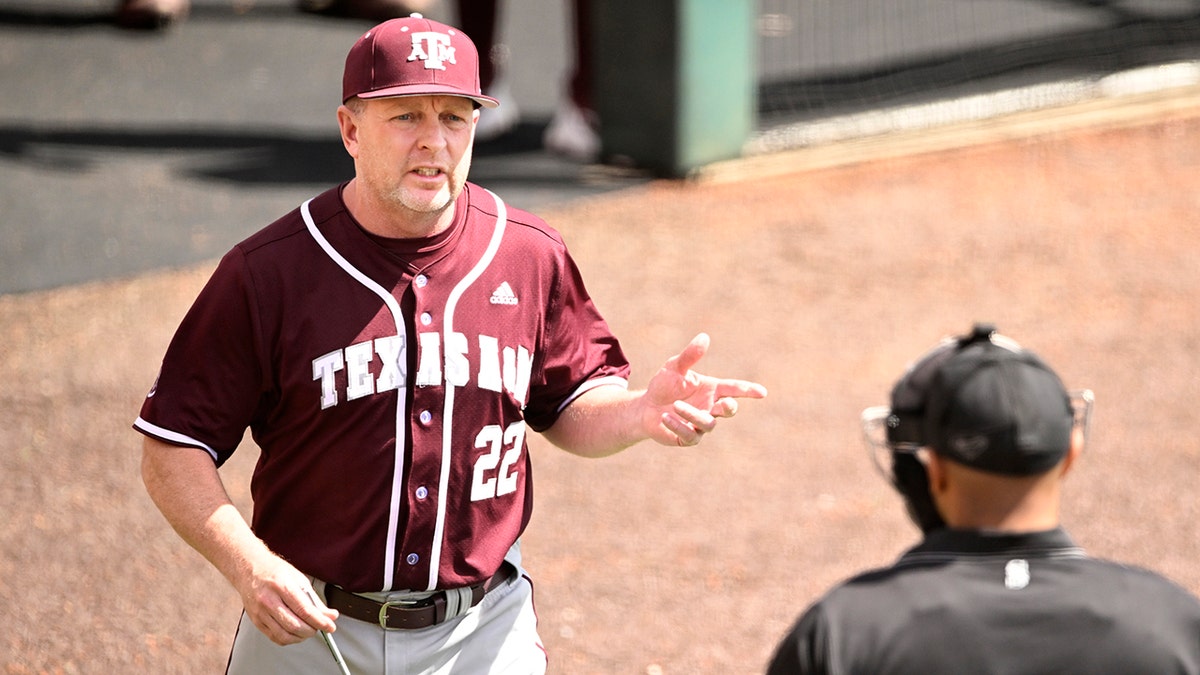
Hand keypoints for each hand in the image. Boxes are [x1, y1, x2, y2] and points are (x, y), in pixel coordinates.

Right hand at [235, 552, 339, 645]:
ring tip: (308, 630)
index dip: (320, 622)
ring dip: (300, 637)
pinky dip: (288, 639)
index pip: (305, 610)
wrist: (249, 568)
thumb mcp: (299, 579)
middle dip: (311, 630)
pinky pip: (274, 637)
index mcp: (282, 586)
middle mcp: (269, 600)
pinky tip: (294, 633)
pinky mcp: (255, 620)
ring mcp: (260, 611)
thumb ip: (314, 599)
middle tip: (319, 627)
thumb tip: (329, 615)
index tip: (330, 626)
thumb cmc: (274, 570)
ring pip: (284, 635)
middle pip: (294, 625)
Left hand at [642, 333, 766, 446]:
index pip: (734, 389)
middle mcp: (710, 408)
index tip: (762, 392)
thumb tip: (704, 337)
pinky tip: (666, 417)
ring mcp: (700, 425)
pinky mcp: (687, 438)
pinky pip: (688, 435)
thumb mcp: (675, 367)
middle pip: (728, 410)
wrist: (646, 407)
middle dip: (729, 407)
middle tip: (727, 404)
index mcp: (712, 389)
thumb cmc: (665, 385)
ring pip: (708, 424)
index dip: (748, 390)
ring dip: (694, 414)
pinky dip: (678, 426)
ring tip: (676, 405)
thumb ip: (689, 356)